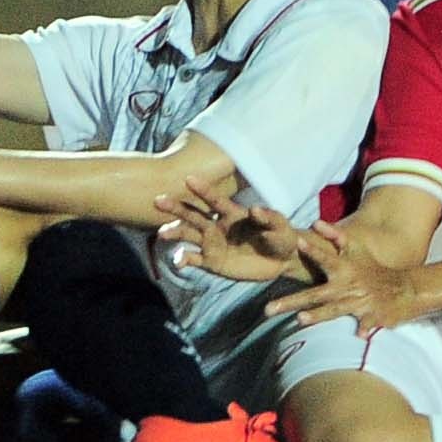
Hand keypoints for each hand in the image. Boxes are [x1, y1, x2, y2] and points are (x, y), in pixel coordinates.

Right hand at [152, 177, 306, 283]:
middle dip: (176, 207)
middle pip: (193, 214)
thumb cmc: (283, 238)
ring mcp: (212, 243)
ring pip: (188, 235)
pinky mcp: (212, 262)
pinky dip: (184, 259)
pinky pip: (194, 259)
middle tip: (158, 200)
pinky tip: (178, 261)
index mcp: (232, 213)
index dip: (202, 190)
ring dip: (174, 232)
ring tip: (162, 234)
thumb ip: (269, 218)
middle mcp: (217, 225)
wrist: (282, 262)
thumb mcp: (281, 227)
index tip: (188, 179)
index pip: (215, 200)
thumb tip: (254, 209)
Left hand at [266, 224, 426, 335]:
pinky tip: (360, 335)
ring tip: (300, 320)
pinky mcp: (373, 317)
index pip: (325, 258)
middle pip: (315, 295)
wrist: (404, 288)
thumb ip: (335, 236)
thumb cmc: (374, 269)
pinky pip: (367, 324)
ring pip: (334, 310)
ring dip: (319, 315)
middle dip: (291, 302)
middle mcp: (348, 285)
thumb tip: (315, 223)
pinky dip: (366, 328)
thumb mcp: (358, 250)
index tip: (298, 242)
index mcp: (344, 269)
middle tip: (268, 309)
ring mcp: (360, 302)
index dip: (313, 250)